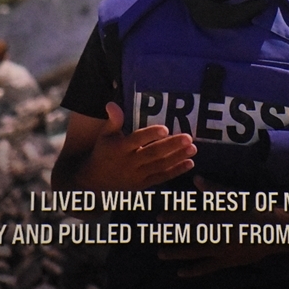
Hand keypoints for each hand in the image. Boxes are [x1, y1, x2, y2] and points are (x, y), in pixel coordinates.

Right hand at [78, 103, 195, 190]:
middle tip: (189, 138)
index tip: (165, 128)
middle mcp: (129, 163)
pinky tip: (189, 163)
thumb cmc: (103, 153)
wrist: (95, 183)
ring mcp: (137, 176)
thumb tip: (112, 103)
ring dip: (177, 158)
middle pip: (153, 154)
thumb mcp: (105, 136)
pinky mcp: (143, 185)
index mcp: (119, 148)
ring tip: (193, 148)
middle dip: (171, 146)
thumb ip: (113, 121)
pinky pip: (161, 178)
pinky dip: (176, 171)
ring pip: (160, 166)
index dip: (150, 135)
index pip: (136, 140)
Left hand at [157, 176, 277, 276]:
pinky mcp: (227, 262)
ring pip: (193, 254)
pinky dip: (193, 271)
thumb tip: (196, 179)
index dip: (173, 219)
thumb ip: (214, 190)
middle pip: (187, 238)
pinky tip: (180, 273)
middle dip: (170, 237)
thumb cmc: (255, 209)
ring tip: (161, 254)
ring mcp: (220, 251)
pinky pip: (206, 268)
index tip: (160, 218)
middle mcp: (215, 236)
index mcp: (216, 219)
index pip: (189, 219)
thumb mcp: (234, 196)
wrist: (275, 230)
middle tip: (155, 236)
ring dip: (176, 254)